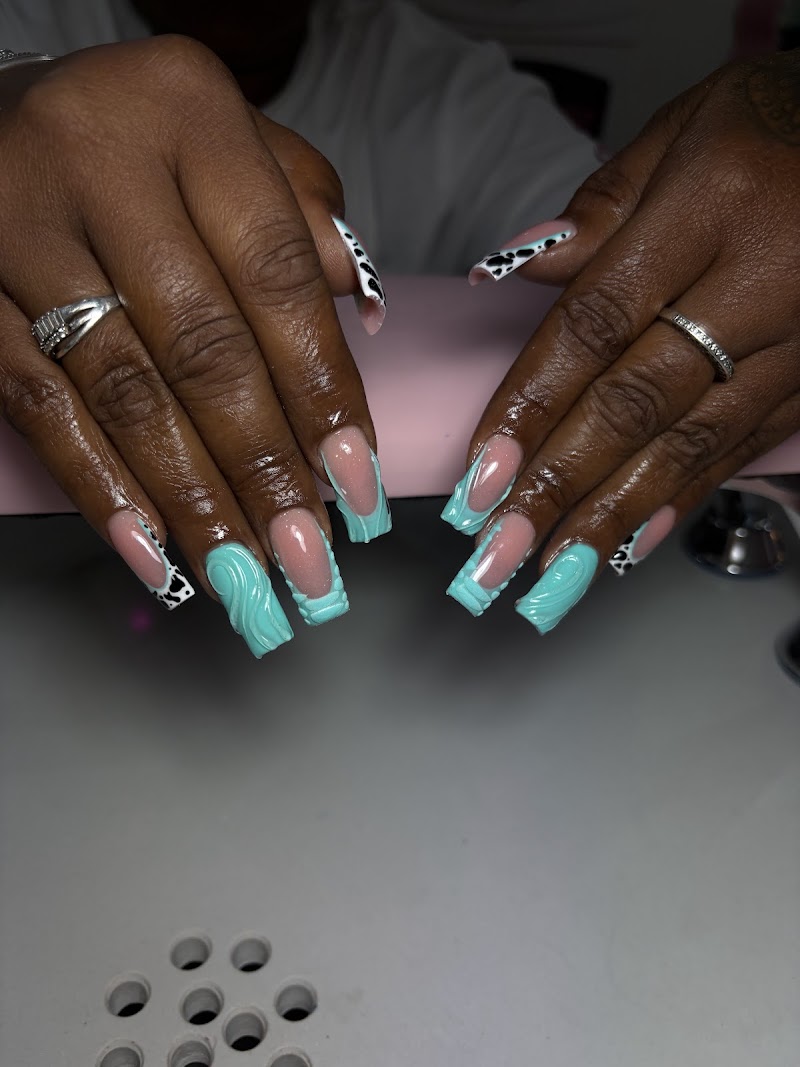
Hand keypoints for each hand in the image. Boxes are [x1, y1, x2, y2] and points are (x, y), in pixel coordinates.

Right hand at [0, 37, 389, 655]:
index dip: (321, 394)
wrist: (6, 113)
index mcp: (189, 115)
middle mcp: (98, 163)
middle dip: (263, 471)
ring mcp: (18, 228)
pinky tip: (149, 551)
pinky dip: (98, 488)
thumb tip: (360, 320)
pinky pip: (36, 405)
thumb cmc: (143, 138)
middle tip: (308, 559)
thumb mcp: (235, 140)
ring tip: (244, 576)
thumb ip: (303, 218)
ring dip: (190, 501)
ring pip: (123, 392)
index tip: (358, 487)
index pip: (277, 279)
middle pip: (201, 348)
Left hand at [445, 51, 799, 629]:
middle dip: (560, 485)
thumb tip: (515, 270)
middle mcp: (763, 281)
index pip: (597, 324)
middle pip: (638, 402)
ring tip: (553, 572)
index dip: (533, 406)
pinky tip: (632, 542)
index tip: (481, 474)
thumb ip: (601, 209)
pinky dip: (682, 498)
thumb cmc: (777, 124)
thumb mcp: (685, 128)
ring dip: (613, 515)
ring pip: (692, 442)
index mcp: (712, 206)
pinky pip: (744, 446)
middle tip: (499, 550)